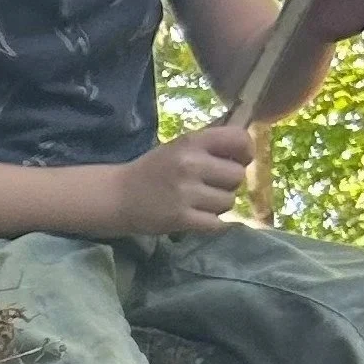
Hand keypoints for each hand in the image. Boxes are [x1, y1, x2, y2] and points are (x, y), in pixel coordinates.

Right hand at [116, 126, 254, 232]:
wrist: (117, 196)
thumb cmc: (152, 170)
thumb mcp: (178, 147)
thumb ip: (209, 146)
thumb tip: (246, 148)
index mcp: (191, 142)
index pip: (239, 139)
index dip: (245, 152)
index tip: (238, 160)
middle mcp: (191, 165)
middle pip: (237, 176)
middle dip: (228, 184)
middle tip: (211, 186)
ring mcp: (186, 193)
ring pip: (228, 201)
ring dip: (218, 205)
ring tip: (199, 202)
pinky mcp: (181, 218)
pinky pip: (216, 223)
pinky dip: (211, 223)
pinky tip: (198, 217)